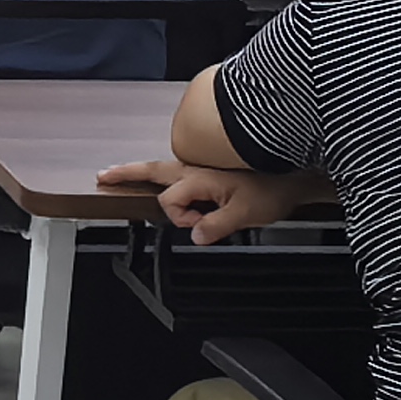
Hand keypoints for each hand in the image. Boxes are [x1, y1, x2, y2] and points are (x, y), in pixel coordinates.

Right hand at [94, 157, 308, 244]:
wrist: (298, 171)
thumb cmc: (274, 187)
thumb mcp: (246, 213)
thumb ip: (216, 225)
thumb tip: (193, 234)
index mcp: (201, 177)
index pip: (170, 200)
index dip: (180, 217)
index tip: (199, 225)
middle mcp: (197, 167)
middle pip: (152, 169)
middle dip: (126, 173)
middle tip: (102, 176)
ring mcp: (203, 165)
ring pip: (165, 168)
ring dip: (144, 173)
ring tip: (121, 174)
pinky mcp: (212, 168)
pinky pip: (182, 170)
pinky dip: (166, 175)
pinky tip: (163, 178)